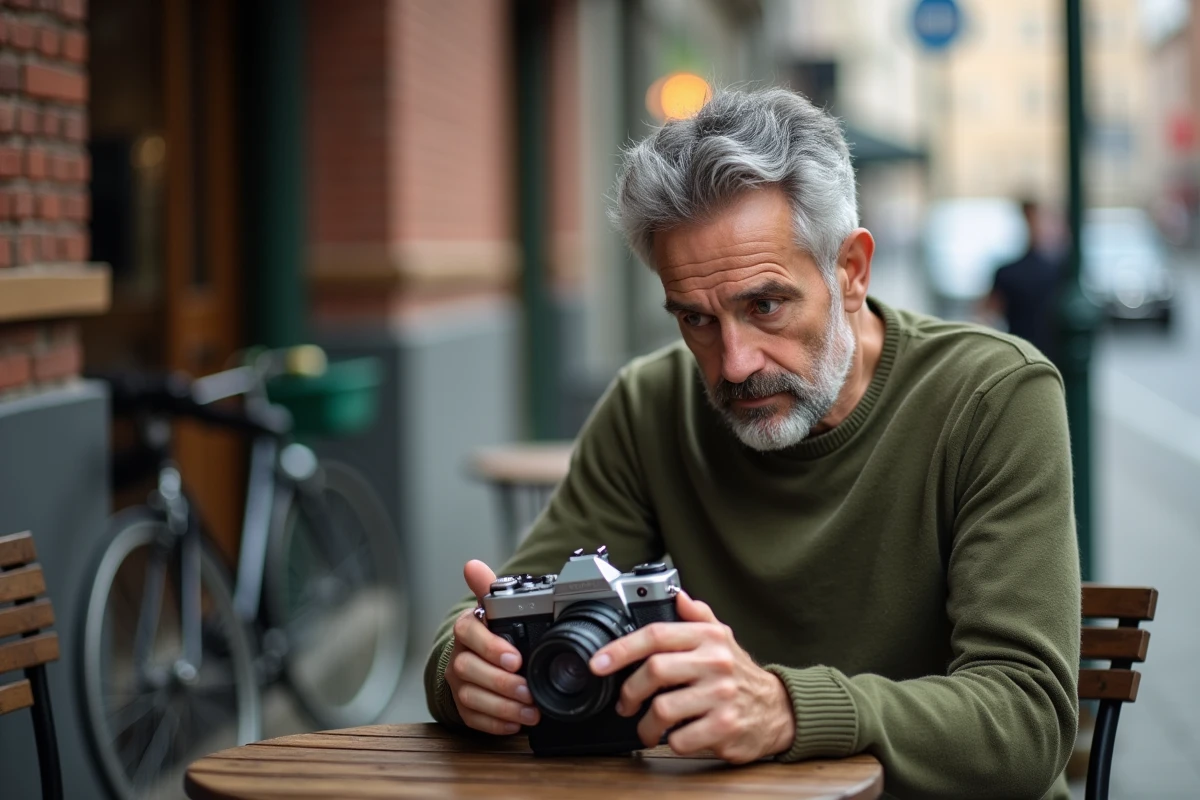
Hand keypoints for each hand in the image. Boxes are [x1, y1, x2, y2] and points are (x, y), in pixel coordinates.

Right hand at [445, 560, 540, 734]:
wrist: (475, 658)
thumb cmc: (489, 632)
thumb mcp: (491, 609)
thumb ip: (487, 588)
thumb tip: (471, 565)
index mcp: (466, 629)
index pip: (469, 634)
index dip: (491, 647)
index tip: (515, 658)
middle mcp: (457, 656)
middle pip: (470, 670)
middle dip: (502, 683)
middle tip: (529, 691)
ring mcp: (457, 683)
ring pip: (472, 697)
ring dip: (503, 707)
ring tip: (531, 712)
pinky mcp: (462, 706)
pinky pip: (473, 719)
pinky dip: (495, 724)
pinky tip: (516, 724)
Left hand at [589, 591, 794, 763]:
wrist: (778, 710)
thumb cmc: (741, 675)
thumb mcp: (723, 638)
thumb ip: (697, 616)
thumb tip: (676, 594)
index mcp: (708, 638)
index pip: (657, 635)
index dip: (622, 648)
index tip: (599, 662)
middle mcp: (716, 663)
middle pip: (654, 670)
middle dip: (630, 692)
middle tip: (625, 704)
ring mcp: (721, 696)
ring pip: (662, 709)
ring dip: (646, 724)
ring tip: (648, 728)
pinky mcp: (725, 728)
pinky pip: (680, 739)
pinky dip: (671, 742)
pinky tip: (676, 737)